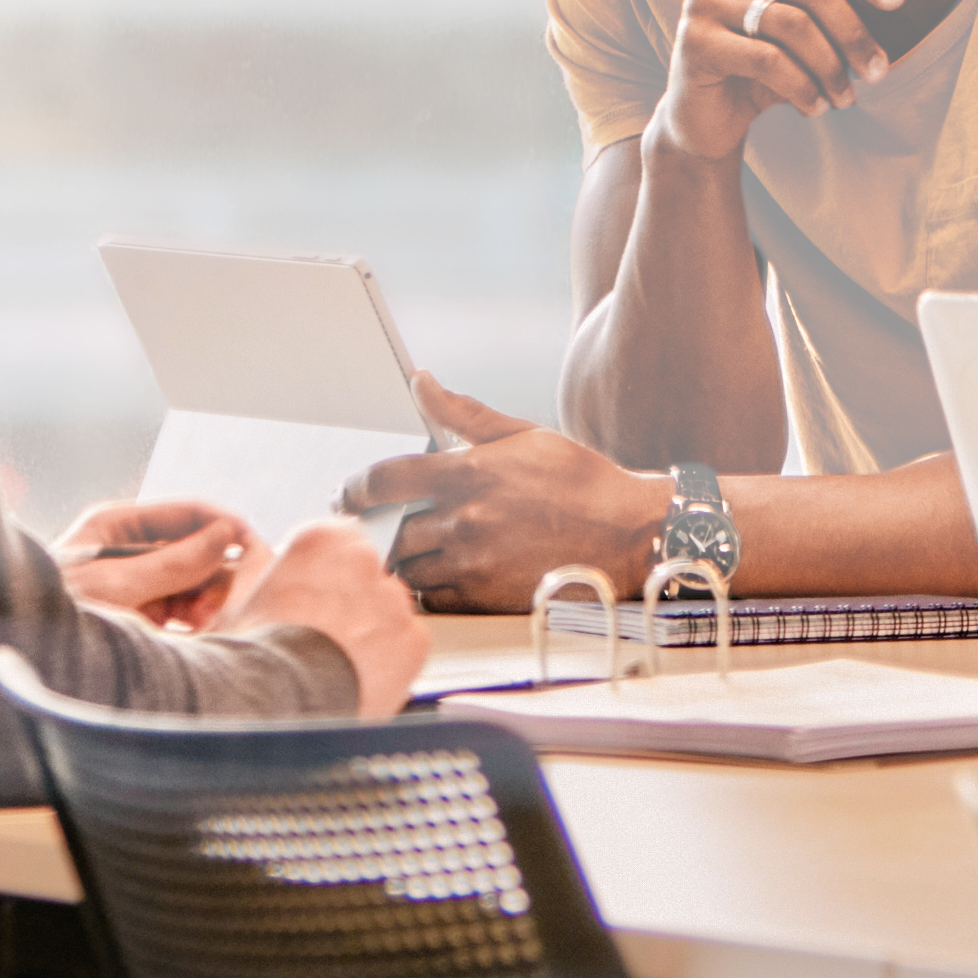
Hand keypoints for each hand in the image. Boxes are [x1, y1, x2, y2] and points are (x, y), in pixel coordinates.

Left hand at [54, 498, 268, 631]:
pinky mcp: (137, 617)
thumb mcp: (114, 587)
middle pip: (196, 548)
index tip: (253, 545)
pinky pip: (180, 611)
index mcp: (115, 527)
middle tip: (211, 606)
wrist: (14, 658)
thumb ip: (173, 562)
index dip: (224, 525)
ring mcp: (134, 584)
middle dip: (212, 574)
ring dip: (204, 602)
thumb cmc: (45, 617)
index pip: (187, 512)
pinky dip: (191, 622)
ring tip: (195, 626)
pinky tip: (188, 636)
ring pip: (194, 582)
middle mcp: (127, 551)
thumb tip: (226, 535)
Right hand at [220, 518, 428, 714]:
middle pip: (366, 577)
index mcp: (321, 539)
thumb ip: (259, 567)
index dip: (326, 574)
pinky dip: (390, 661)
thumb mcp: (239, 599)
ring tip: (336, 663)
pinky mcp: (414, 639)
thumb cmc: (249, 655)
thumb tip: (256, 554)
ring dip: (372, 631)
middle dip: (351, 602)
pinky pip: (406, 645)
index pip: (340, 539)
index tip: (315, 597)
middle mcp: (364, 560)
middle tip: (322, 637)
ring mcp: (393, 600)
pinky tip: (357, 677)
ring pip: (388, 612)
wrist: (272, 704)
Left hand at [356, 373, 672, 612]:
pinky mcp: (484, 596)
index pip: (384, 480)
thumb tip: (421, 380)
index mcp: (468, 473)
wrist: (628, 534)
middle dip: (375, 525)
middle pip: (387, 528)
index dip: (355, 487)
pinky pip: (432, 597)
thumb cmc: (581, 481)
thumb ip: (463, 412)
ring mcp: (472, 562)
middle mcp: (464, 519)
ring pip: (405, 567)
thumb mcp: (524, 435)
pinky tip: (438, 573)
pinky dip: (427, 587)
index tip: (349, 493)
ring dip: (400, 558)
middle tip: (371, 524)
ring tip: (408, 548)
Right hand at [651, 0, 908, 157]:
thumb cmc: (764, 55)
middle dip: (853, 33)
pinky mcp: (694, 41)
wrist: (707, 115)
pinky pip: (767, 60)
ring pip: (793, 26)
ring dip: (831, 68)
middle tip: (878, 71)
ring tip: (845, 98)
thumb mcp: (808, 11)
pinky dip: (802, 87)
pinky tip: (817, 107)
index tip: (898, 0)